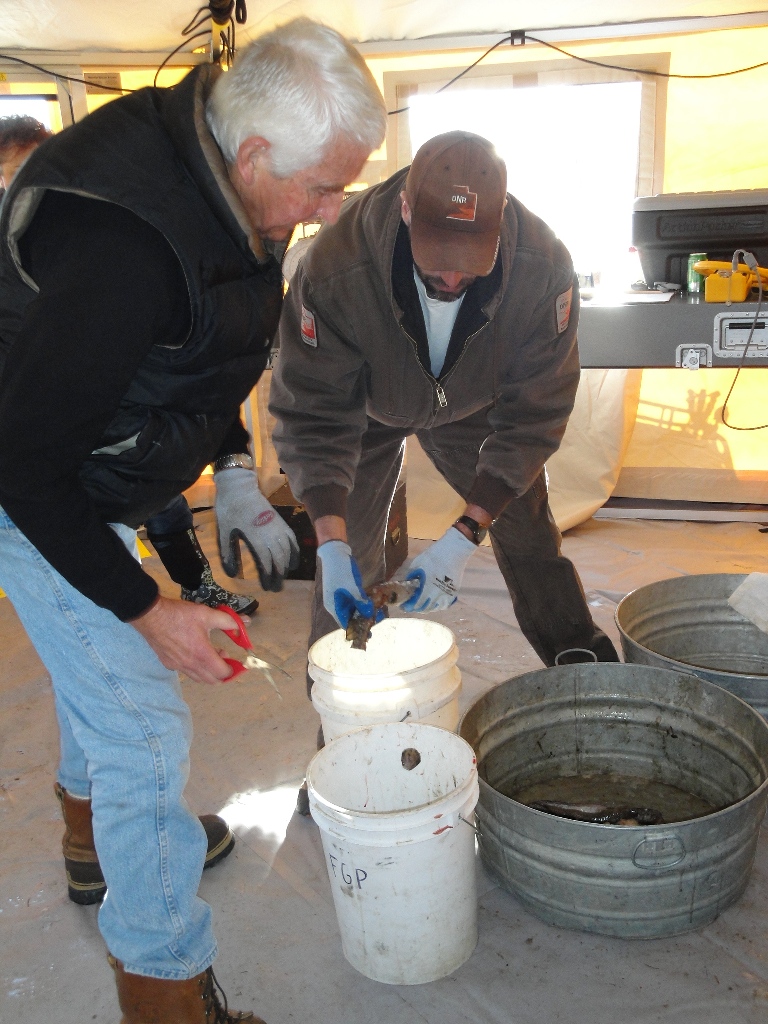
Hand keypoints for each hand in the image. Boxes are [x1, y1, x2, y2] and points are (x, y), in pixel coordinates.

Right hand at [130, 596, 237, 684]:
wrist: (151, 616)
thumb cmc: (179, 615)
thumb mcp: (207, 614)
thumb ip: (228, 621)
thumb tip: (244, 624)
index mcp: (202, 654)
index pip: (223, 673)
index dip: (233, 669)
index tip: (237, 663)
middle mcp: (190, 665)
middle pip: (212, 681)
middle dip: (222, 673)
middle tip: (225, 658)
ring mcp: (178, 666)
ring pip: (199, 679)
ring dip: (209, 672)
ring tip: (210, 654)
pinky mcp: (168, 664)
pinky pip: (186, 673)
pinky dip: (195, 669)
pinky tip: (194, 654)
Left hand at [214, 468, 299, 590]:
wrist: (239, 487)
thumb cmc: (229, 509)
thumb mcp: (225, 532)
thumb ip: (228, 553)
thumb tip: (231, 574)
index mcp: (256, 538)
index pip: (266, 563)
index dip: (268, 577)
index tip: (267, 588)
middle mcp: (271, 535)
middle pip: (279, 559)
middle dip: (278, 576)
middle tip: (276, 588)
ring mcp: (278, 527)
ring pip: (287, 551)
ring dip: (286, 566)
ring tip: (283, 577)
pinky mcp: (281, 522)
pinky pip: (292, 539)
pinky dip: (294, 552)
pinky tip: (292, 561)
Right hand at [317, 540, 373, 627]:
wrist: (335, 552)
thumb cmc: (341, 570)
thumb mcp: (353, 588)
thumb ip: (361, 602)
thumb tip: (369, 615)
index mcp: (334, 606)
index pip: (345, 624)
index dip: (357, 630)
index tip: (370, 633)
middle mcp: (336, 604)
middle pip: (350, 618)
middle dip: (363, 620)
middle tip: (378, 619)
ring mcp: (340, 597)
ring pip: (353, 609)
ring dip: (364, 611)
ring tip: (378, 612)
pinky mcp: (344, 591)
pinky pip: (353, 601)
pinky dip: (362, 603)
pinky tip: (372, 602)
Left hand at [401, 527, 476, 611]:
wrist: (454, 551)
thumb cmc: (434, 555)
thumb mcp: (418, 563)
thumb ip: (412, 576)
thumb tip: (407, 584)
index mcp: (428, 585)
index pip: (417, 603)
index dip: (409, 607)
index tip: (404, 606)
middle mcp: (438, 593)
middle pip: (426, 608)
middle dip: (417, 608)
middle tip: (412, 605)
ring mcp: (447, 593)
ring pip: (436, 608)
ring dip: (428, 608)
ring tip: (422, 604)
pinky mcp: (454, 592)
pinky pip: (445, 605)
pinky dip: (438, 606)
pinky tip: (434, 603)